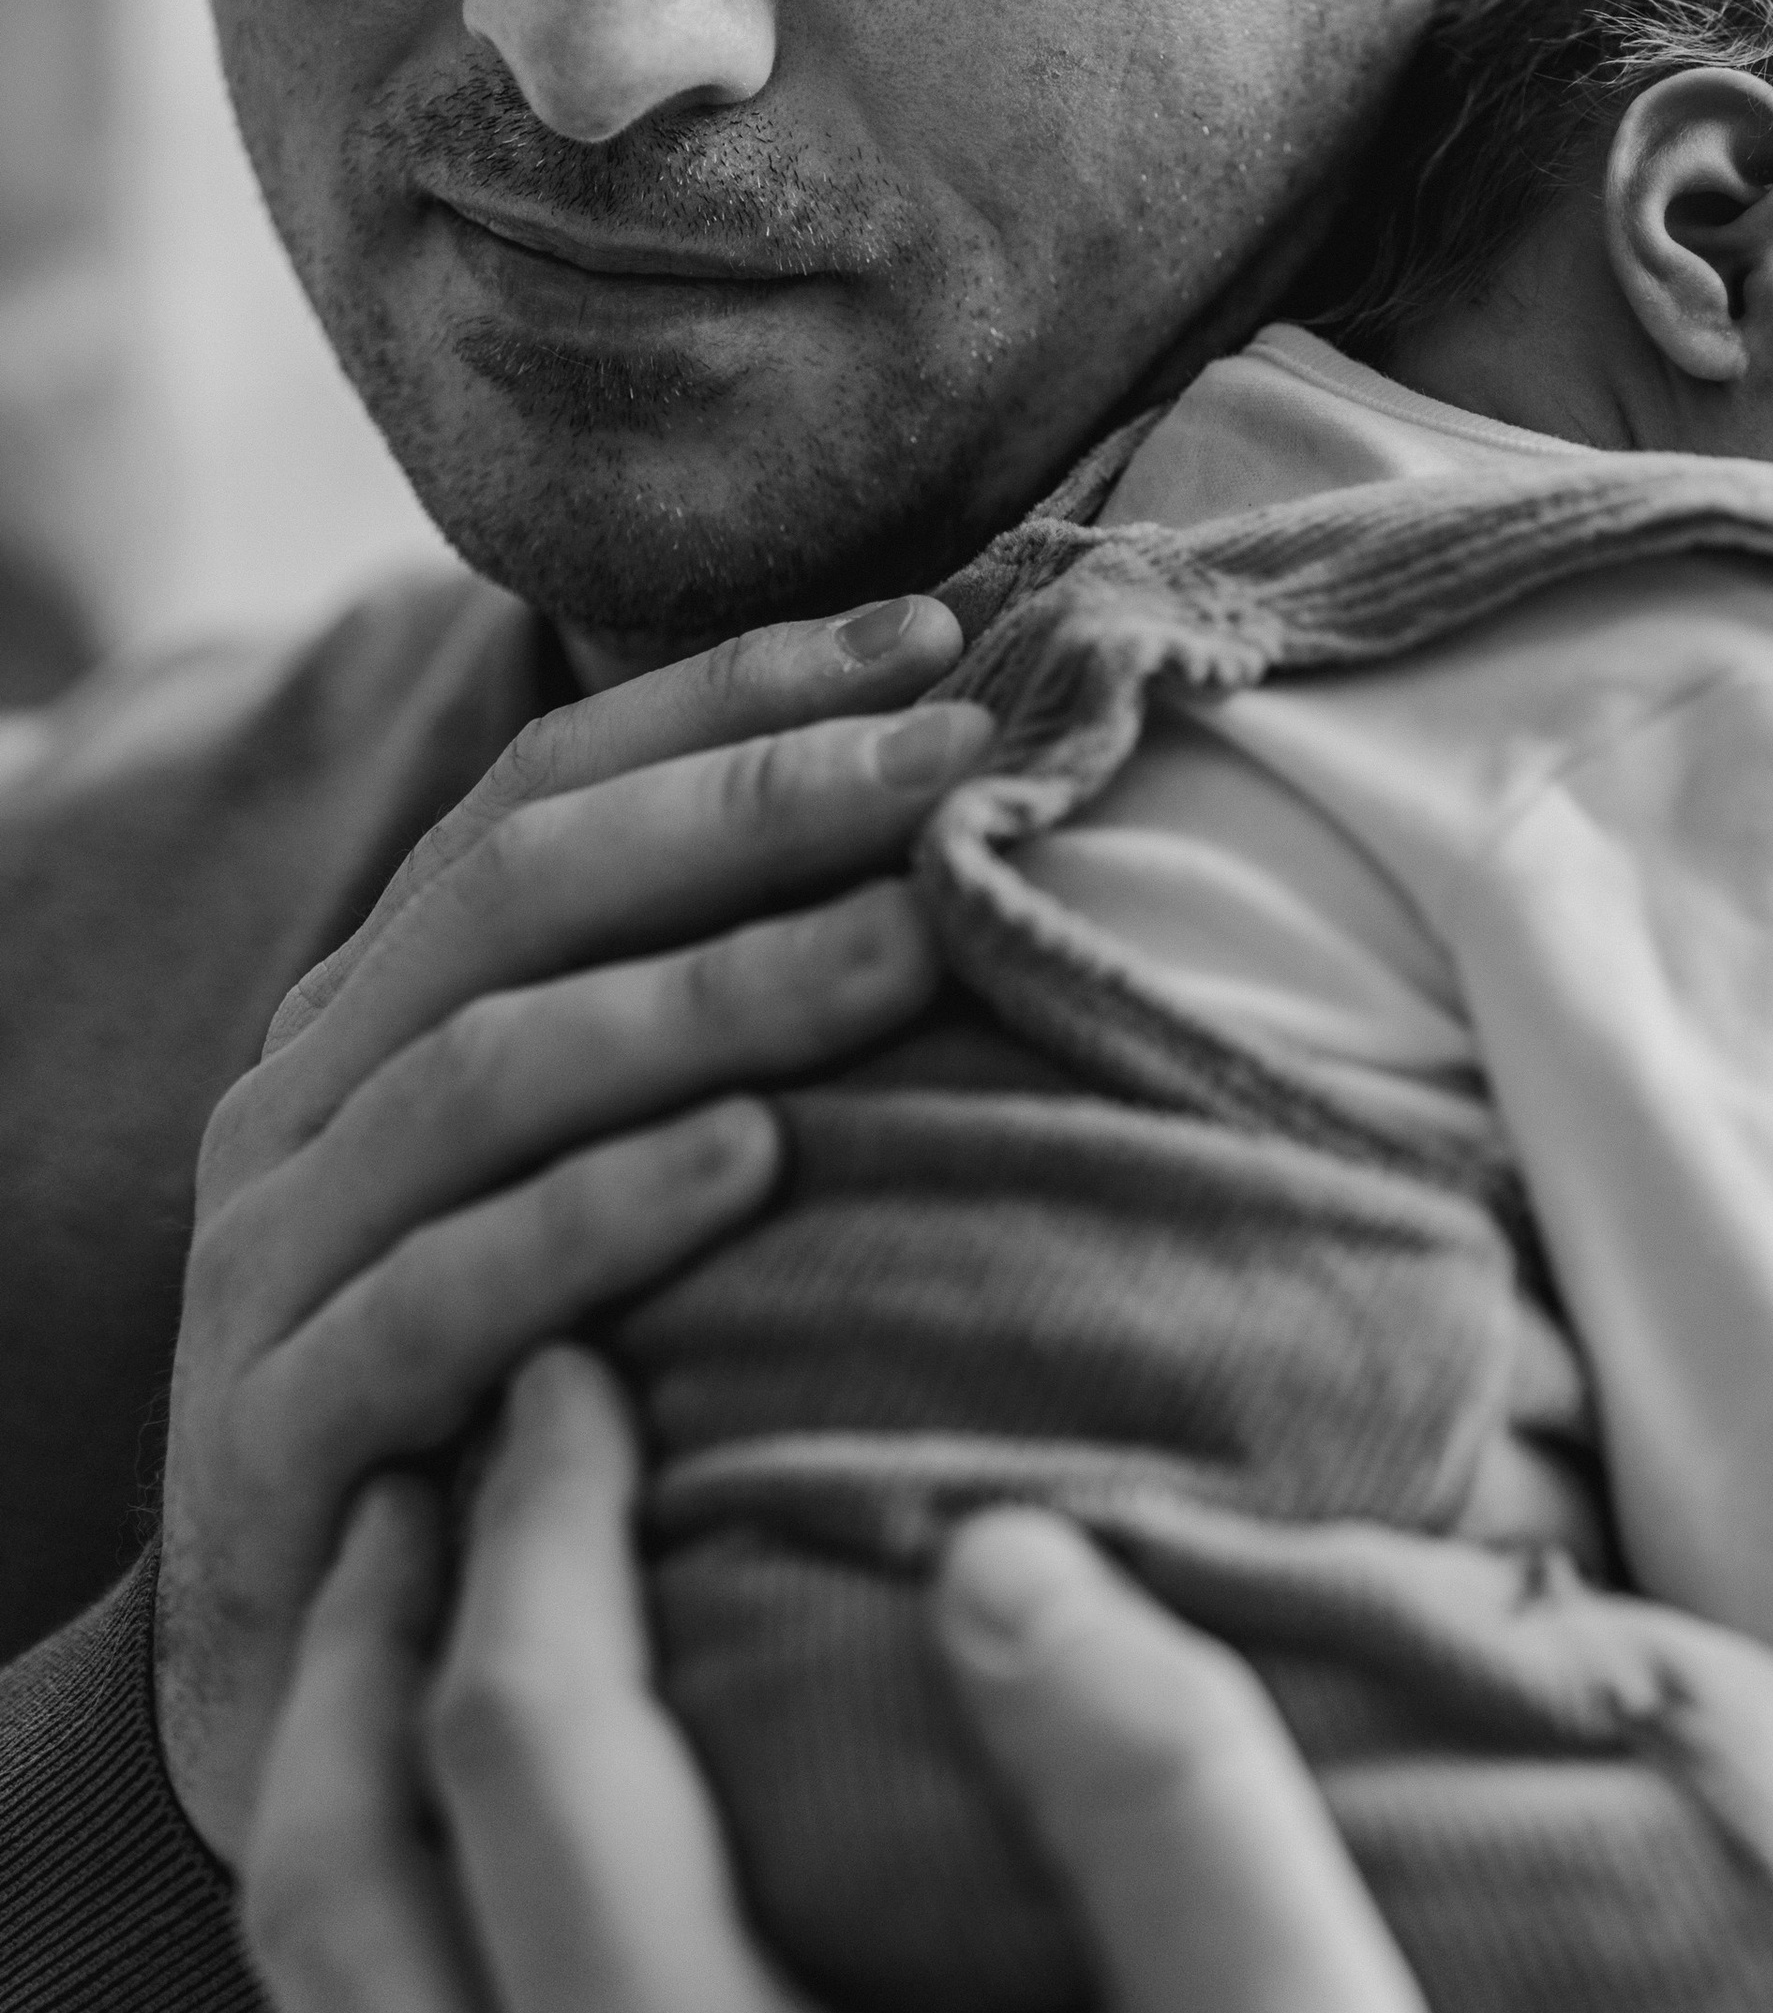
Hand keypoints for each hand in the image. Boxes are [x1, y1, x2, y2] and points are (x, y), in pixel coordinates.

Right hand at [158, 596, 985, 1862]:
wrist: (308, 1683)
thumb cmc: (516, 1383)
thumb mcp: (580, 1166)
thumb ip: (694, 1010)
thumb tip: (955, 833)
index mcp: (375, 1002)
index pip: (550, 786)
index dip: (740, 697)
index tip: (944, 635)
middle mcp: (302, 1099)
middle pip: (523, 891)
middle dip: (756, 803)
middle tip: (961, 761)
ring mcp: (266, 1265)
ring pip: (488, 1072)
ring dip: (715, 991)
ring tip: (911, 939)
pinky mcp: (270, 1444)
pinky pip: (434, 1303)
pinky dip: (594, 1218)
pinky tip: (751, 1163)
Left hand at [243, 1347, 1425, 2012]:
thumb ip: (1180, 1822)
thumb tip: (1003, 1557)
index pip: (541, 1765)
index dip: (538, 1534)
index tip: (581, 1375)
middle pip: (343, 1896)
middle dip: (375, 1634)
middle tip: (454, 1450)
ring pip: (337, 2011)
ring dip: (350, 1777)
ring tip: (437, 1605)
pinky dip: (398, 1924)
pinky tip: (514, 1837)